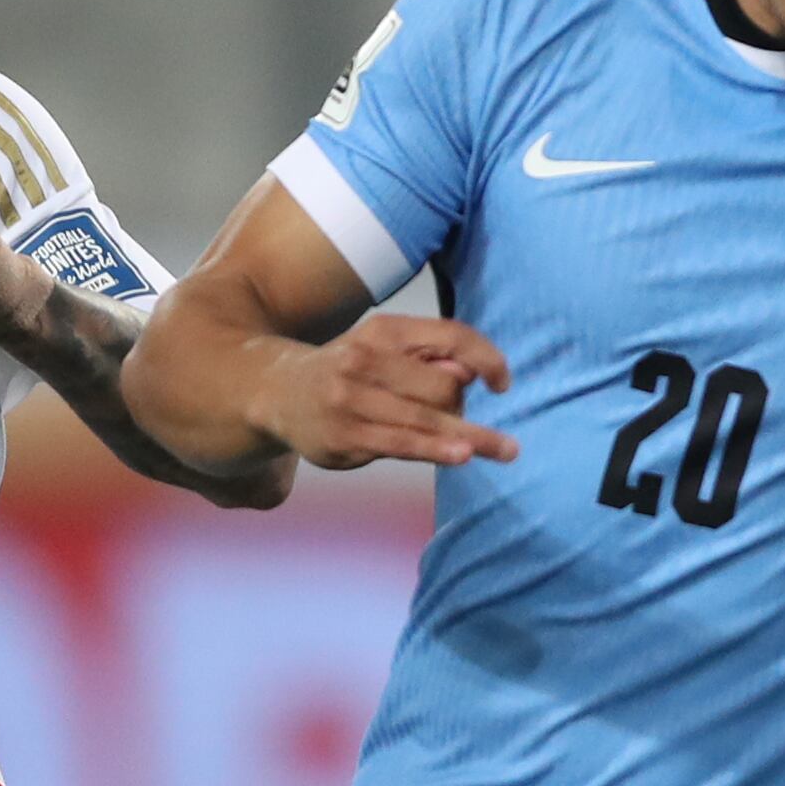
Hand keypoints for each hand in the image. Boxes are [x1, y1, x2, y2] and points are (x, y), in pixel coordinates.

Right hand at [248, 313, 519, 471]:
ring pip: (428, 418)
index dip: (487, 358)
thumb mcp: (382, 349)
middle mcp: (365, 359)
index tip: (503, 383)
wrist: (277, 392)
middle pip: (445, 384)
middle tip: (457, 419)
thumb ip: (427, 356)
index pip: (451, 336)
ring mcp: (352, 399)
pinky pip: (403, 445)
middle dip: (461, 405)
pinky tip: (463, 455)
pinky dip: (436, 450)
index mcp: (383, 330)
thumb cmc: (347, 371)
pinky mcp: (346, 436)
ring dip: (472, 436)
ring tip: (506, 450)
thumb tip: (469, 372)